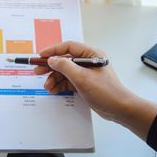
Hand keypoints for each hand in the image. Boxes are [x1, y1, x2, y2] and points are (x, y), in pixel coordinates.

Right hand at [36, 41, 156, 139]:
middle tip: (37, 71)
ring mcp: (86, 73)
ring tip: (47, 86)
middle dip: (50, 67)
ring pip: (65, 72)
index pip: (68, 47)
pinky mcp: (85, 84)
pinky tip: (54, 90)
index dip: (53, 50)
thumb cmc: (106, 91)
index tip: (40, 56)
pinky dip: (60, 85)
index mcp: (91, 54)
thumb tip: (52, 60)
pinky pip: (68, 81)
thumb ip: (65, 66)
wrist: (119, 109)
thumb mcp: (82, 77)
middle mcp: (88, 61)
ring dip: (54, 78)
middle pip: (64, 60)